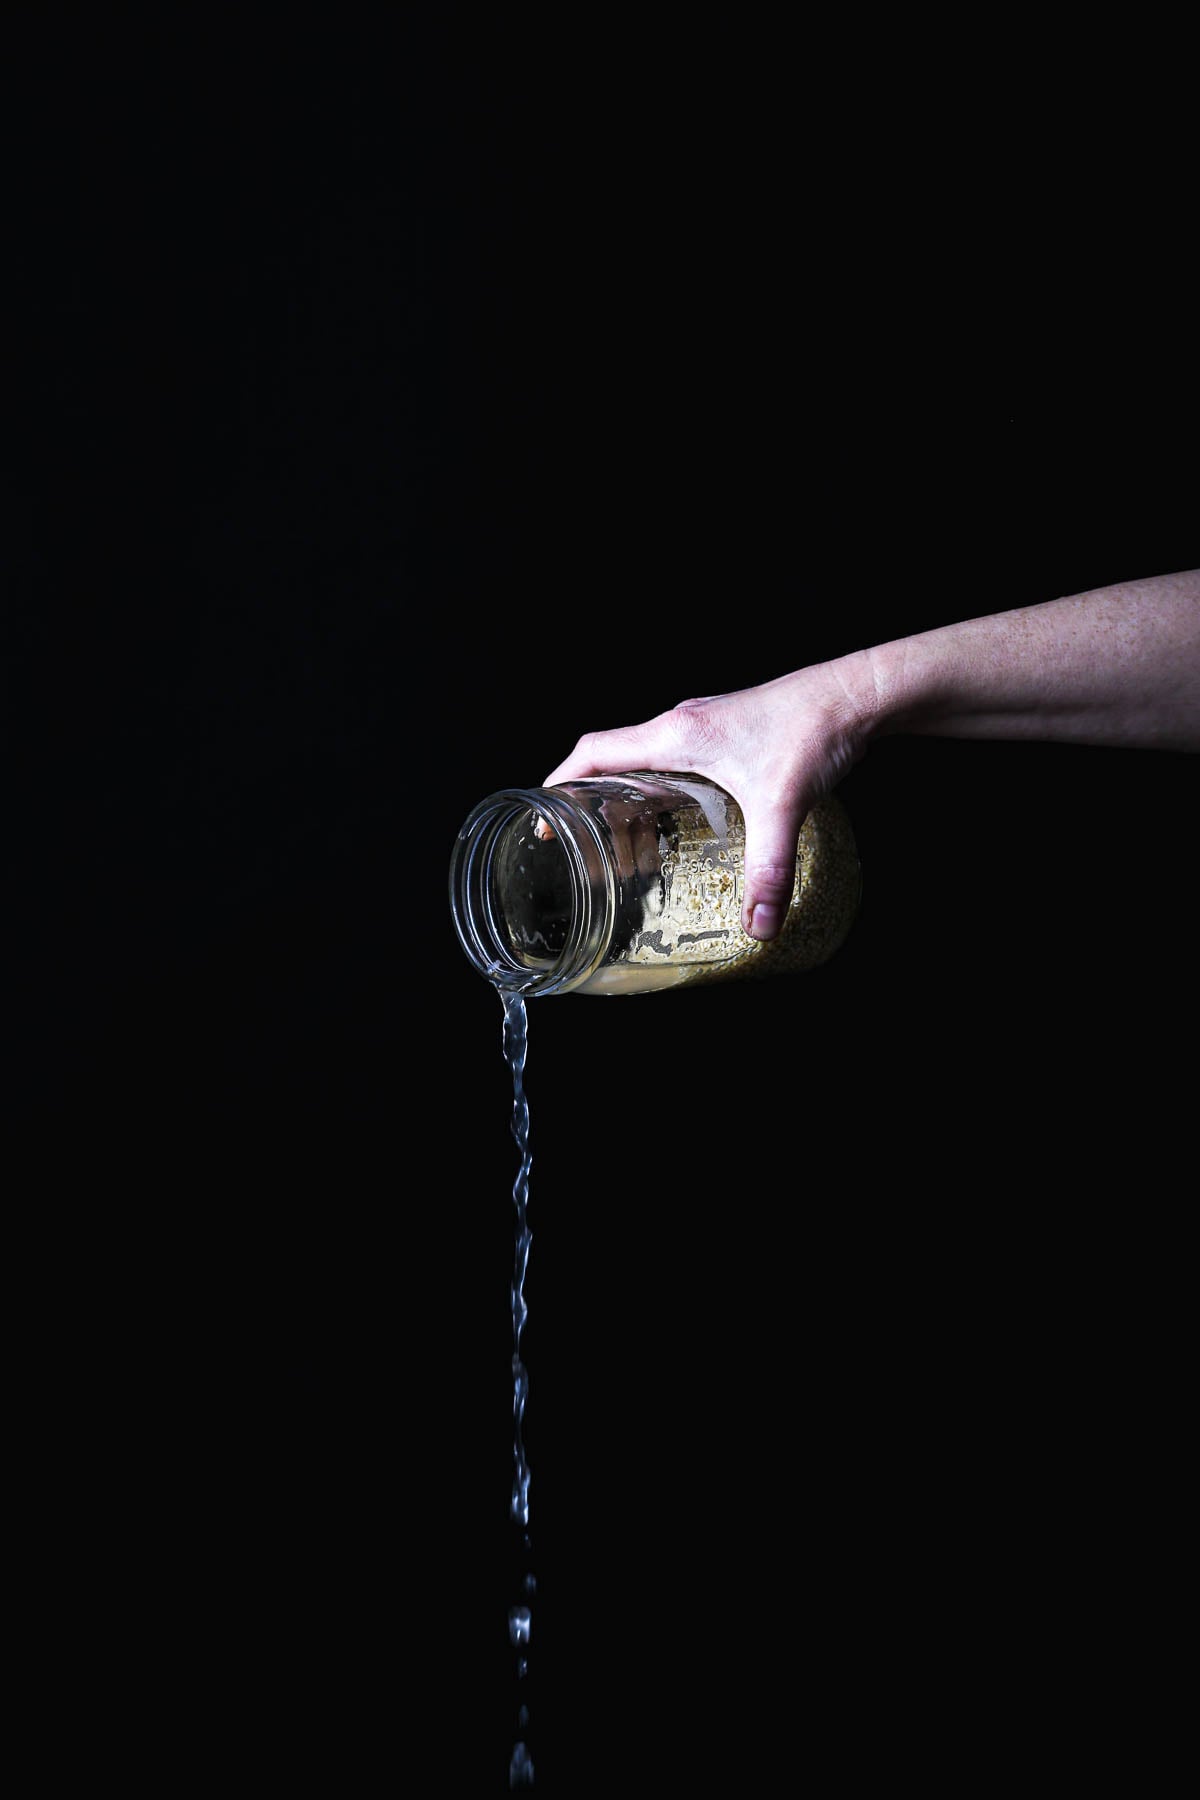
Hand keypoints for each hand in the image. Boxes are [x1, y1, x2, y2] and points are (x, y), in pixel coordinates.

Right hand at [544, 656, 877, 940]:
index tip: (542, 815)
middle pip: (611, 759)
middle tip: (583, 847)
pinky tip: (680, 824)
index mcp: (676, 734)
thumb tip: (761, 926)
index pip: (594, 751)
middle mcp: (681, 723)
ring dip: (627, 798)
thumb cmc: (814, 730)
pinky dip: (661, 791)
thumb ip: (770, 869)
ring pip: (644, 761)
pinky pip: (675, 760)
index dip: (560, 781)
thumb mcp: (783, 805)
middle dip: (590, 803)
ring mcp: (704, 725)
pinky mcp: (728, 732)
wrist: (856, 694)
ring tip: (626, 847)